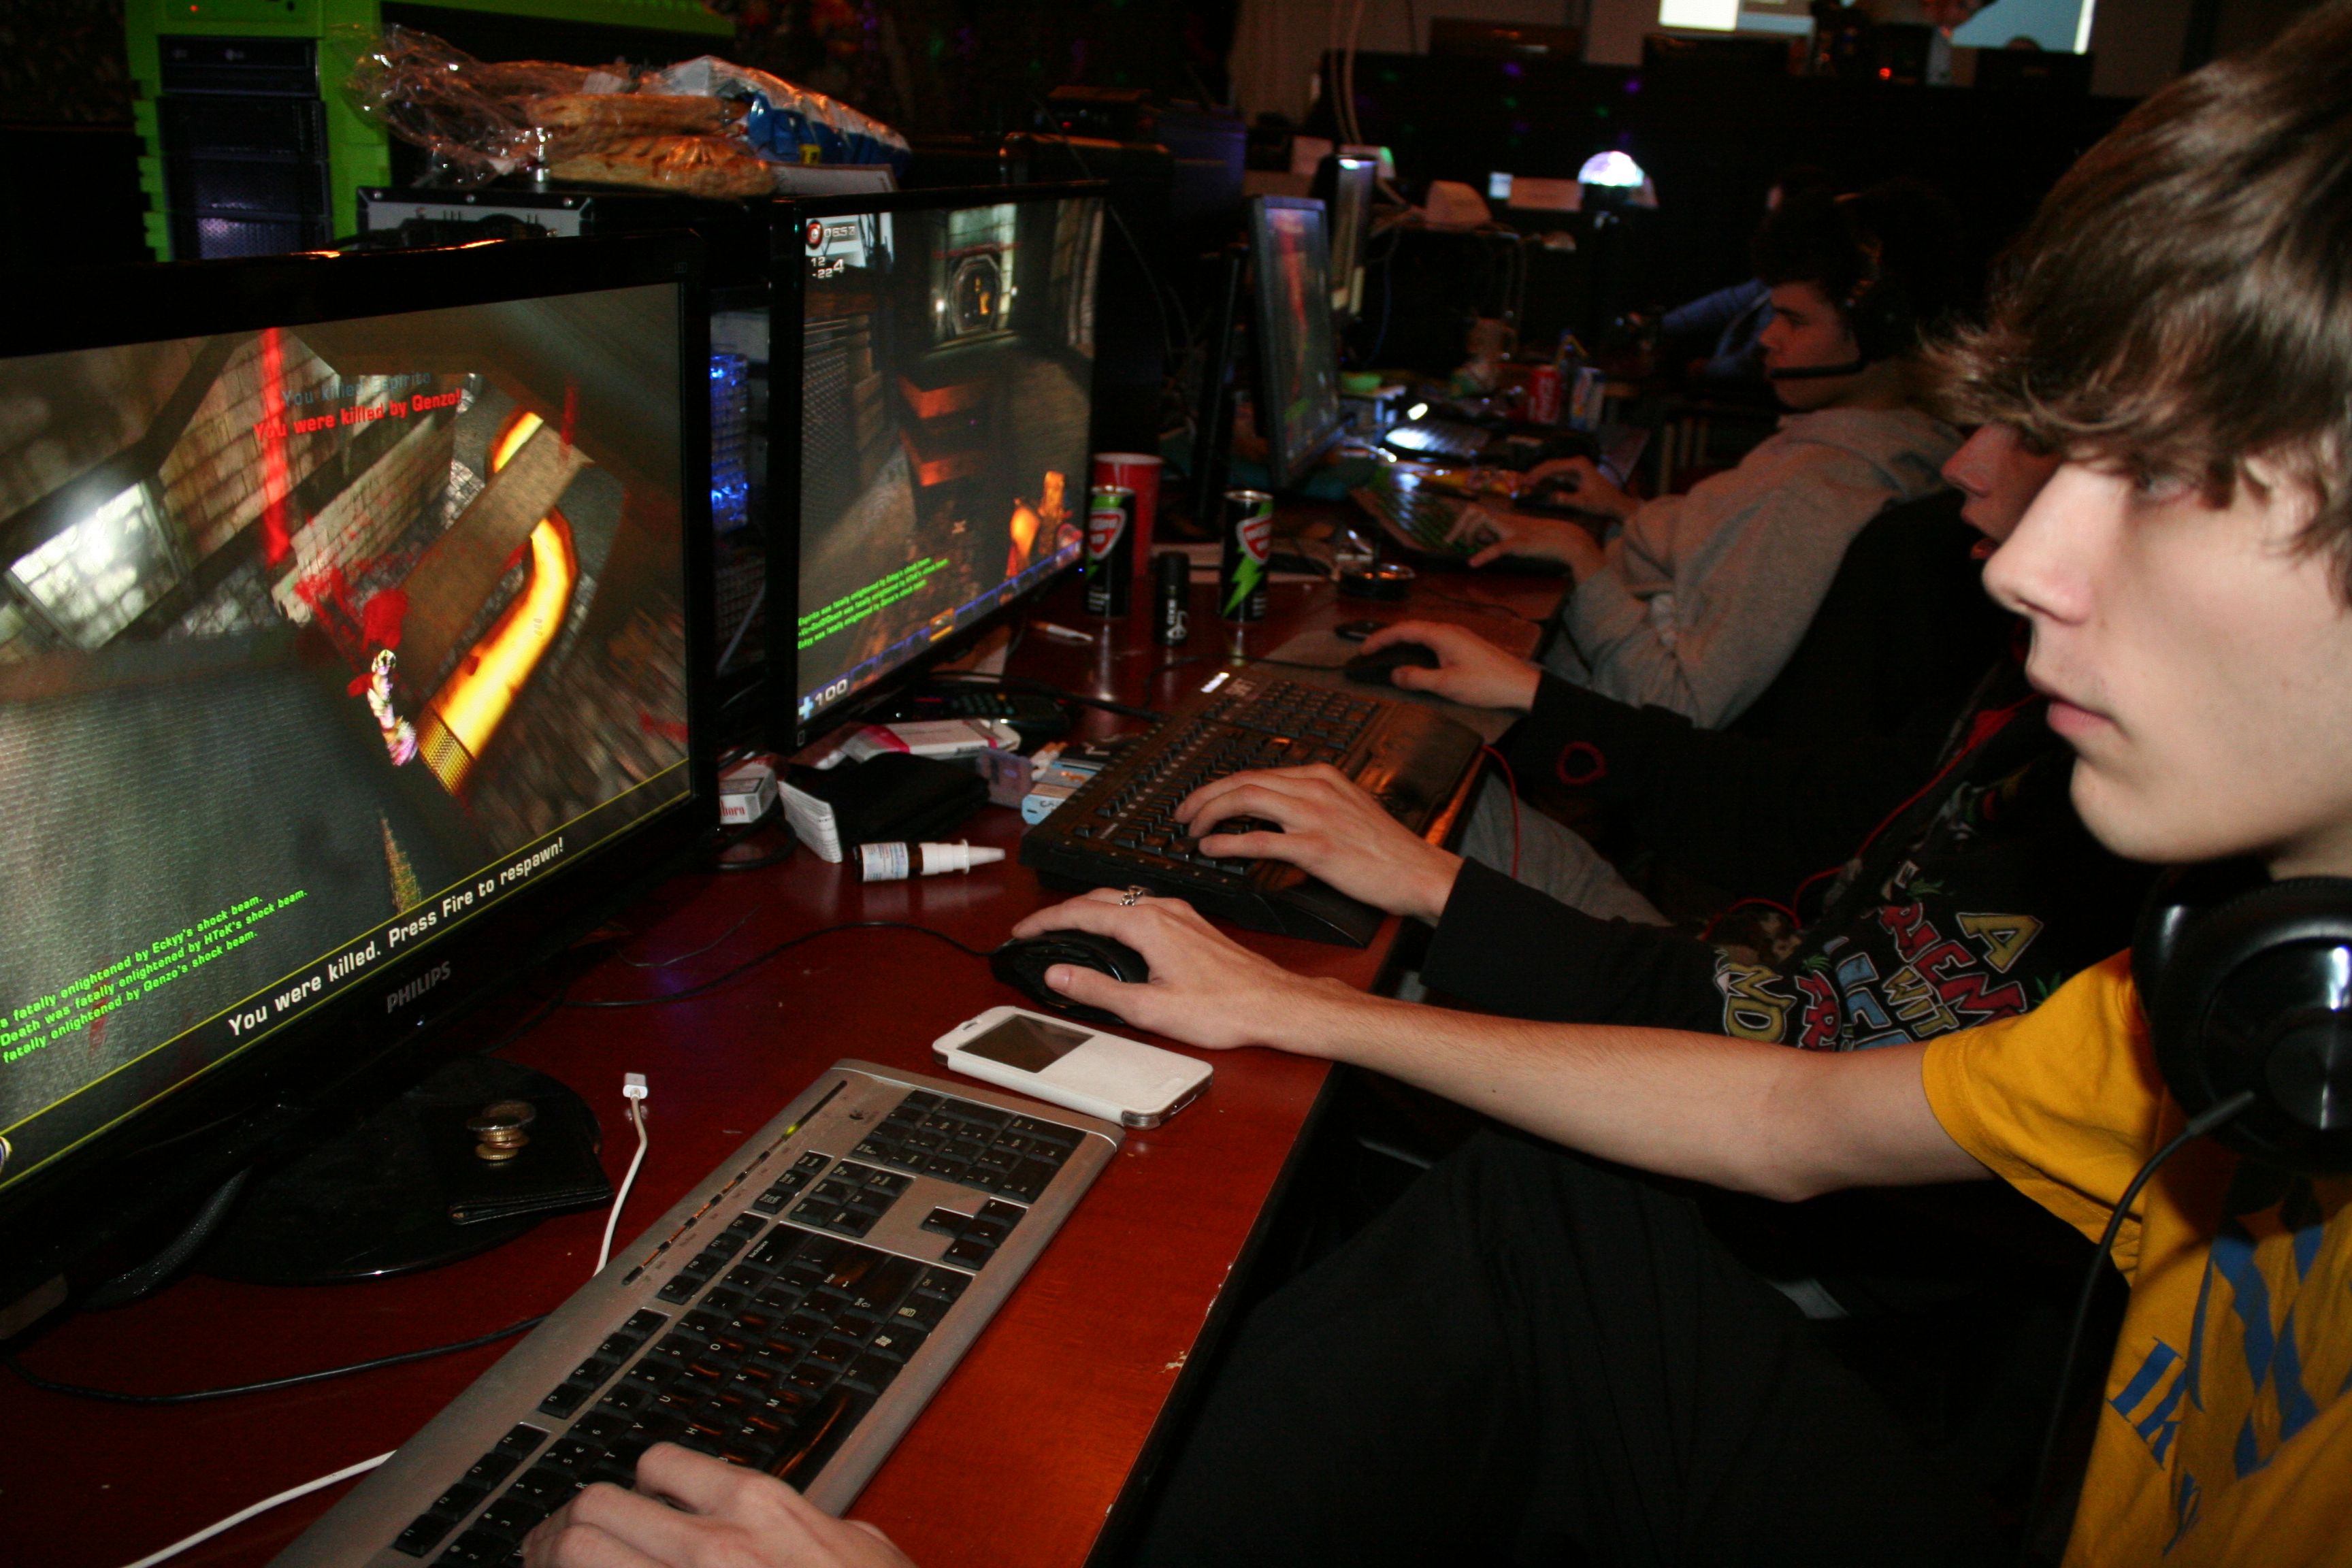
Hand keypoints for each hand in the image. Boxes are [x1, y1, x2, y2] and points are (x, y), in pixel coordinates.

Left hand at [521, 1444, 914, 1567]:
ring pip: (574, 1556)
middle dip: (566, 1525)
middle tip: (556, 1540)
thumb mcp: (862, 1548)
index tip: (630, 1503)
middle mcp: (710, 1548)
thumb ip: (815, 1524)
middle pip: (595, 1509)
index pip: (658, 1466)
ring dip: (552, 1562)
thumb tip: (806, 1521)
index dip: (635, 1485)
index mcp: (758, 1506)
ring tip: (549, 1567)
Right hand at [1007, 890, 1361, 1053]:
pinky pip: (1141, 907)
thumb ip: (1098, 989)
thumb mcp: (1149, 1009)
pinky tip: (1116, 932)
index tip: (1022, 931)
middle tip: (1037, 930)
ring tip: (1067, 928)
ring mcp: (1180, 914)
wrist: (1273, 1004)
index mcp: (1147, 925)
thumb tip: (1059, 974)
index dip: (1044, 920)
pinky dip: (1115, 914)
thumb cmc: (1223, 1008)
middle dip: (1061, 911)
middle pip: (1097, 898)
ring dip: (1089, 909)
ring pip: (1121, 899)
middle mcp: (1164, 910)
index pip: (1080, 911)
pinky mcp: (1192, 924)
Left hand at [1172, 763, 1463, 921]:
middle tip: (1182, 815)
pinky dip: (1228, 842)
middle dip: (1204, 797)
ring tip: (1191, 832)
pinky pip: (1259, 840)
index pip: (1256, 772)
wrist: (1420, 871)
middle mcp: (1314, 788)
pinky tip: (1211, 849)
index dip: (1219, 786)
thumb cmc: (1387, 848)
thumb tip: (1274, 809)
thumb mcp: (1349, 807)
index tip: (1199, 801)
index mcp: (1321, 776)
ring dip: (1210, 815)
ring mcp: (1315, 816)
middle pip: (1243, 781)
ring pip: (1245, 801)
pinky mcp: (1316, 847)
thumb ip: (1313, 801)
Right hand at [1361, 620, 1539, 710]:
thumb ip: (1417, 678)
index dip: (1380, 638)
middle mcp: (1449, 629)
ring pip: (1423, 632)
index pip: (1403, 629)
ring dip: (1403, 640)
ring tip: (1387, 652)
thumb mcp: (1447, 684)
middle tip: (1370, 650)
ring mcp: (1459, 636)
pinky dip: (1418, 645)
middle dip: (1388, 637)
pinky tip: (1416, 657)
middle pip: (1411, 627)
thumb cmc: (1487, 683)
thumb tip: (1395, 674)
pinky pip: (1434, 639)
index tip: (1364, 649)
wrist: (1520, 684)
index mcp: (1442, 635)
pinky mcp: (1465, 644)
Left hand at [1454, 503, 1606, 576]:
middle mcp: (1504, 518)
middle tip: (1452, 541)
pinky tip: (1473, 563)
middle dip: (1459, 524)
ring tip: (1468, 547)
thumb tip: (1477, 537)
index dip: (1460, 522)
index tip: (1452, 538)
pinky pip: (1499, 547)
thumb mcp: (1511, 536)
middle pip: (1473, 509)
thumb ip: (1494, 534)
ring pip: (1483, 519)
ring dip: (1469, 533)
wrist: (1564, 539)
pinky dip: (1484, 554)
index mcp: (1502, 517)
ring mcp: (1511, 529)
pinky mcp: (1520, 542)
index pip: (1474, 510)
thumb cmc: (1540, 538)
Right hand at [1520, 456, 1638, 522]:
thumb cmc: (1602, 502)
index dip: (1538, 473)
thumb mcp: (1583, 502)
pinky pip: (1556, 474)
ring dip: (1539, 475)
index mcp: (1578, 464)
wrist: (1615, 504)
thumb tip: (1551, 497)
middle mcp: (1576, 462)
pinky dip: (1546, 479)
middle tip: (1522, 481)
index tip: (1526, 481)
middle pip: (1550, 465)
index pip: (1553, 466)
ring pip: (1552, 469)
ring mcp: (1575, 467)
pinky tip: (1537, 484)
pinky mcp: (1574, 474)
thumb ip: (1567, 499)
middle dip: (1535, 473)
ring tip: (1525, 482)